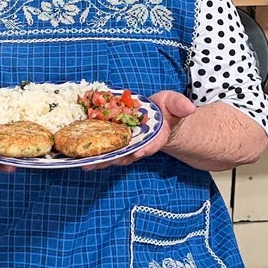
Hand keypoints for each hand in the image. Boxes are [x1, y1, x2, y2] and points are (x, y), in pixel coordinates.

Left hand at [81, 90, 197, 170]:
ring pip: (113, 154)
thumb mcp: (176, 104)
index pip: (149, 145)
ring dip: (98, 159)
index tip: (138, 152)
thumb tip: (189, 109)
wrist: (161, 116)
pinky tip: (78, 153)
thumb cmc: (168, 110)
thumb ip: (180, 105)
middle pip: (126, 154)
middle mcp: (139, 144)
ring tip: (84, 163)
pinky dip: (93, 150)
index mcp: (155, 137)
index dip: (144, 149)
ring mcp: (127, 143)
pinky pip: (104, 145)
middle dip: (112, 159)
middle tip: (98, 163)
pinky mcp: (116, 139)